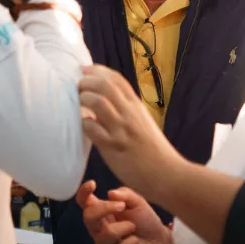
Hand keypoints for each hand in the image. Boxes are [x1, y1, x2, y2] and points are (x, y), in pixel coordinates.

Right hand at [76, 180, 171, 243]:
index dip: (83, 193)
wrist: (160, 243)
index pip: (84, 202)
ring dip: (126, 227)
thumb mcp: (138, 203)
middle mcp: (97, 229)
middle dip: (105, 208)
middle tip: (123, 206)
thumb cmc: (145, 221)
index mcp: (100, 212)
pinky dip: (132, 242)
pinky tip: (135, 242)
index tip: (93, 184)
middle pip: (88, 216)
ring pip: (107, 232)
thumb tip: (111, 194)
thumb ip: (125, 194)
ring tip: (134, 228)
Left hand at [79, 65, 183, 195]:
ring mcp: (122, 130)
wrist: (167, 174)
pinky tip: (83, 126)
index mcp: (136, 106)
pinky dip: (84, 124)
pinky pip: (93, 129)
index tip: (84, 69)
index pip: (116, 79)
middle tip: (77, 87)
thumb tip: (103, 104)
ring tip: (78, 105)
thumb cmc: (153, 151)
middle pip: (105, 85)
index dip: (98, 70)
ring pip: (97, 102)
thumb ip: (126, 112)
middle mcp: (130, 114)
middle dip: (86, 81)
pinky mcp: (114, 147)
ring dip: (83, 99)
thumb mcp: (143, 123)